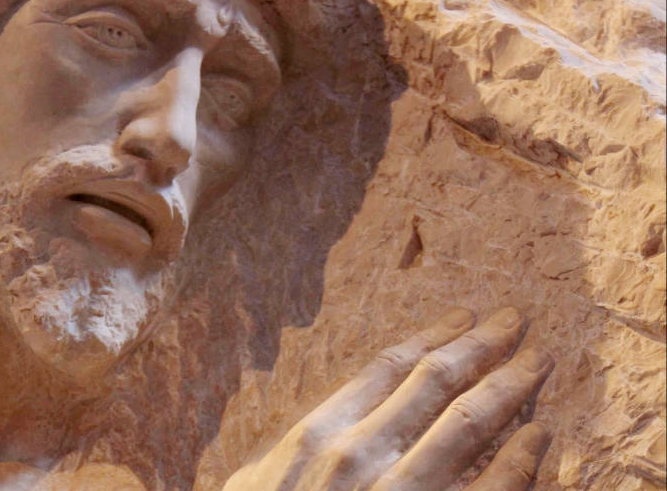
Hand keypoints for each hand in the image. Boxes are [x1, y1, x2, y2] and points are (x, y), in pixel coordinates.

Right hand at [223, 308, 553, 490]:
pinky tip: (540, 438)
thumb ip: (278, 456)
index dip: (430, 337)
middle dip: (480, 346)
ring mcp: (399, 490)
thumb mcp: (250, 486)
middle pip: (435, 382)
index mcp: (318, 433)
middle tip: (513, 321)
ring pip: (466, 422)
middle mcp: (361, 452)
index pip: (388, 368)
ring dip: (508, 388)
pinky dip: (521, 461)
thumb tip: (300, 440)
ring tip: (536, 363)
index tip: (462, 317)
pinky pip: (488, 489)